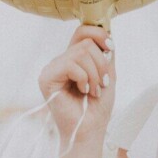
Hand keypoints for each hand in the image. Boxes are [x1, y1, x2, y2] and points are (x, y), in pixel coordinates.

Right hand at [38, 24, 115, 143]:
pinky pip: (71, 65)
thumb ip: (105, 51)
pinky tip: (83, 91)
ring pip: (81, 52)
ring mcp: (52, 68)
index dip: (100, 34)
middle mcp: (61, 59)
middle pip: (86, 42)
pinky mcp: (47, 77)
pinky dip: (84, 78)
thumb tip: (107, 30)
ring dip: (95, 74)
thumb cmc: (98, 104)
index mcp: (74, 57)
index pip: (83, 31)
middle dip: (101, 63)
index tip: (111, 48)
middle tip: (102, 83)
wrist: (91, 127)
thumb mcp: (108, 71)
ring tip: (93, 90)